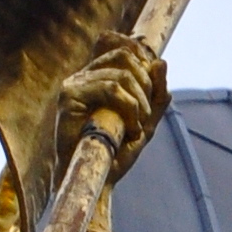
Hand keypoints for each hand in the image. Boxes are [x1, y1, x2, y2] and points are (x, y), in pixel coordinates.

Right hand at [55, 35, 167, 186]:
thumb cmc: (115, 154)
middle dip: (145, 85)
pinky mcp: (69, 96)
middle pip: (124, 56)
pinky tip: (130, 130)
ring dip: (139, 103)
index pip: (124, 51)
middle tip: (145, 117)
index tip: (151, 97)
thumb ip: (156, 95)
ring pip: (120, 75)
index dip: (144, 66)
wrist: (96, 180)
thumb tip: (162, 62)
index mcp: (97, 77)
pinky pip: (110, 89)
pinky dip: (129, 109)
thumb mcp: (145, 122)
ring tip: (138, 129)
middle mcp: (84, 76)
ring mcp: (74, 84)